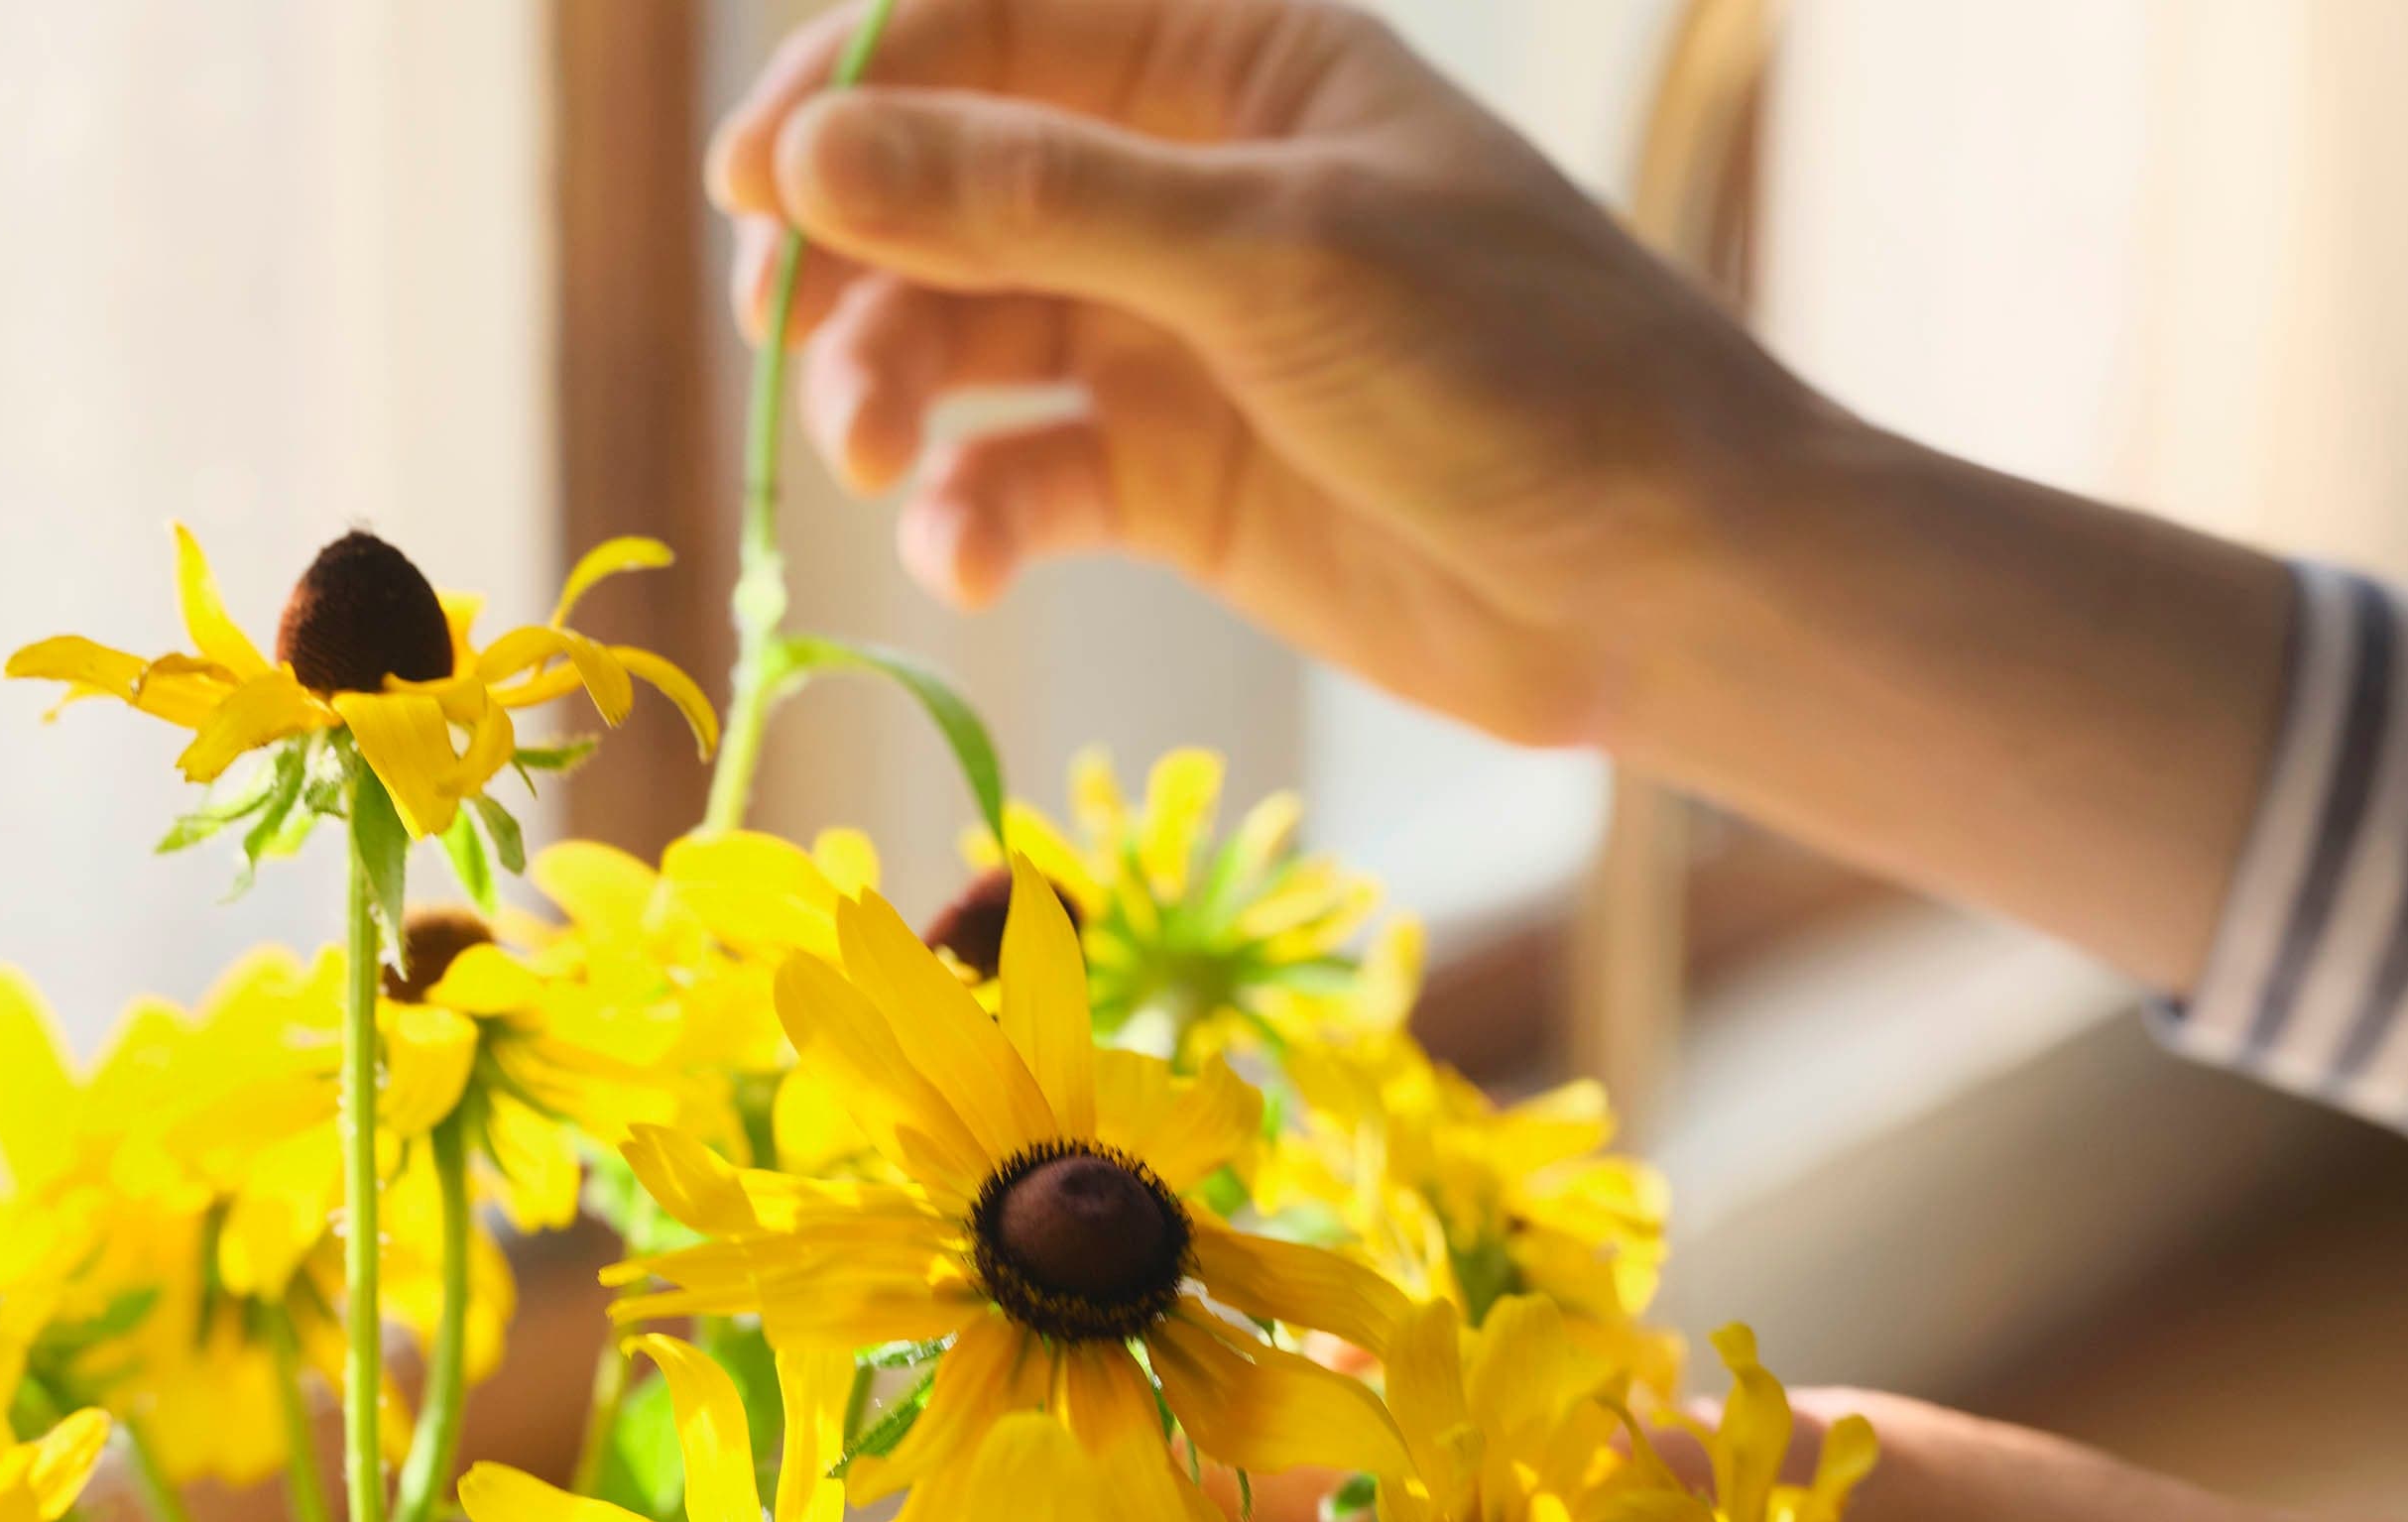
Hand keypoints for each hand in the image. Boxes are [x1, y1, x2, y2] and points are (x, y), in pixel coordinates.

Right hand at [709, 0, 1806, 747]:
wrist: (1655, 580)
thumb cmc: (1511, 365)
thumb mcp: (1266, 257)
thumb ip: (1035, 200)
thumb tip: (815, 154)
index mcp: (1227, 59)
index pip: (984, 27)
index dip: (849, 95)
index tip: (752, 193)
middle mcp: (1182, 185)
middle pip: (944, 188)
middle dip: (852, 265)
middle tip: (791, 352)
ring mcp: (1171, 339)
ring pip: (963, 340)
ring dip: (890, 396)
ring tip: (878, 466)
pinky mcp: (1172, 484)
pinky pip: (1021, 479)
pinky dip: (972, 516)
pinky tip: (966, 562)